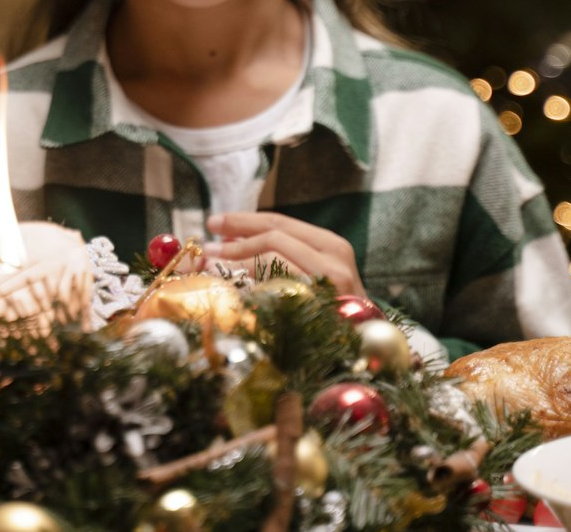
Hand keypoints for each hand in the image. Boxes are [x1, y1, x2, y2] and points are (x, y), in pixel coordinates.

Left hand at [204, 211, 366, 298]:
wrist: (364, 350)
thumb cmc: (332, 313)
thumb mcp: (312, 275)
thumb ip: (280, 256)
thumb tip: (226, 244)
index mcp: (330, 244)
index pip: (280, 222)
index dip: (243, 220)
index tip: (214, 223)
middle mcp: (334, 256)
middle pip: (274, 233)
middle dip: (235, 235)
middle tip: (206, 243)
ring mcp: (332, 279)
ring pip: (273, 254)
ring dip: (236, 257)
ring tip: (211, 263)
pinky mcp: (325, 301)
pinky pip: (278, 283)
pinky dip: (250, 280)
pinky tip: (231, 285)